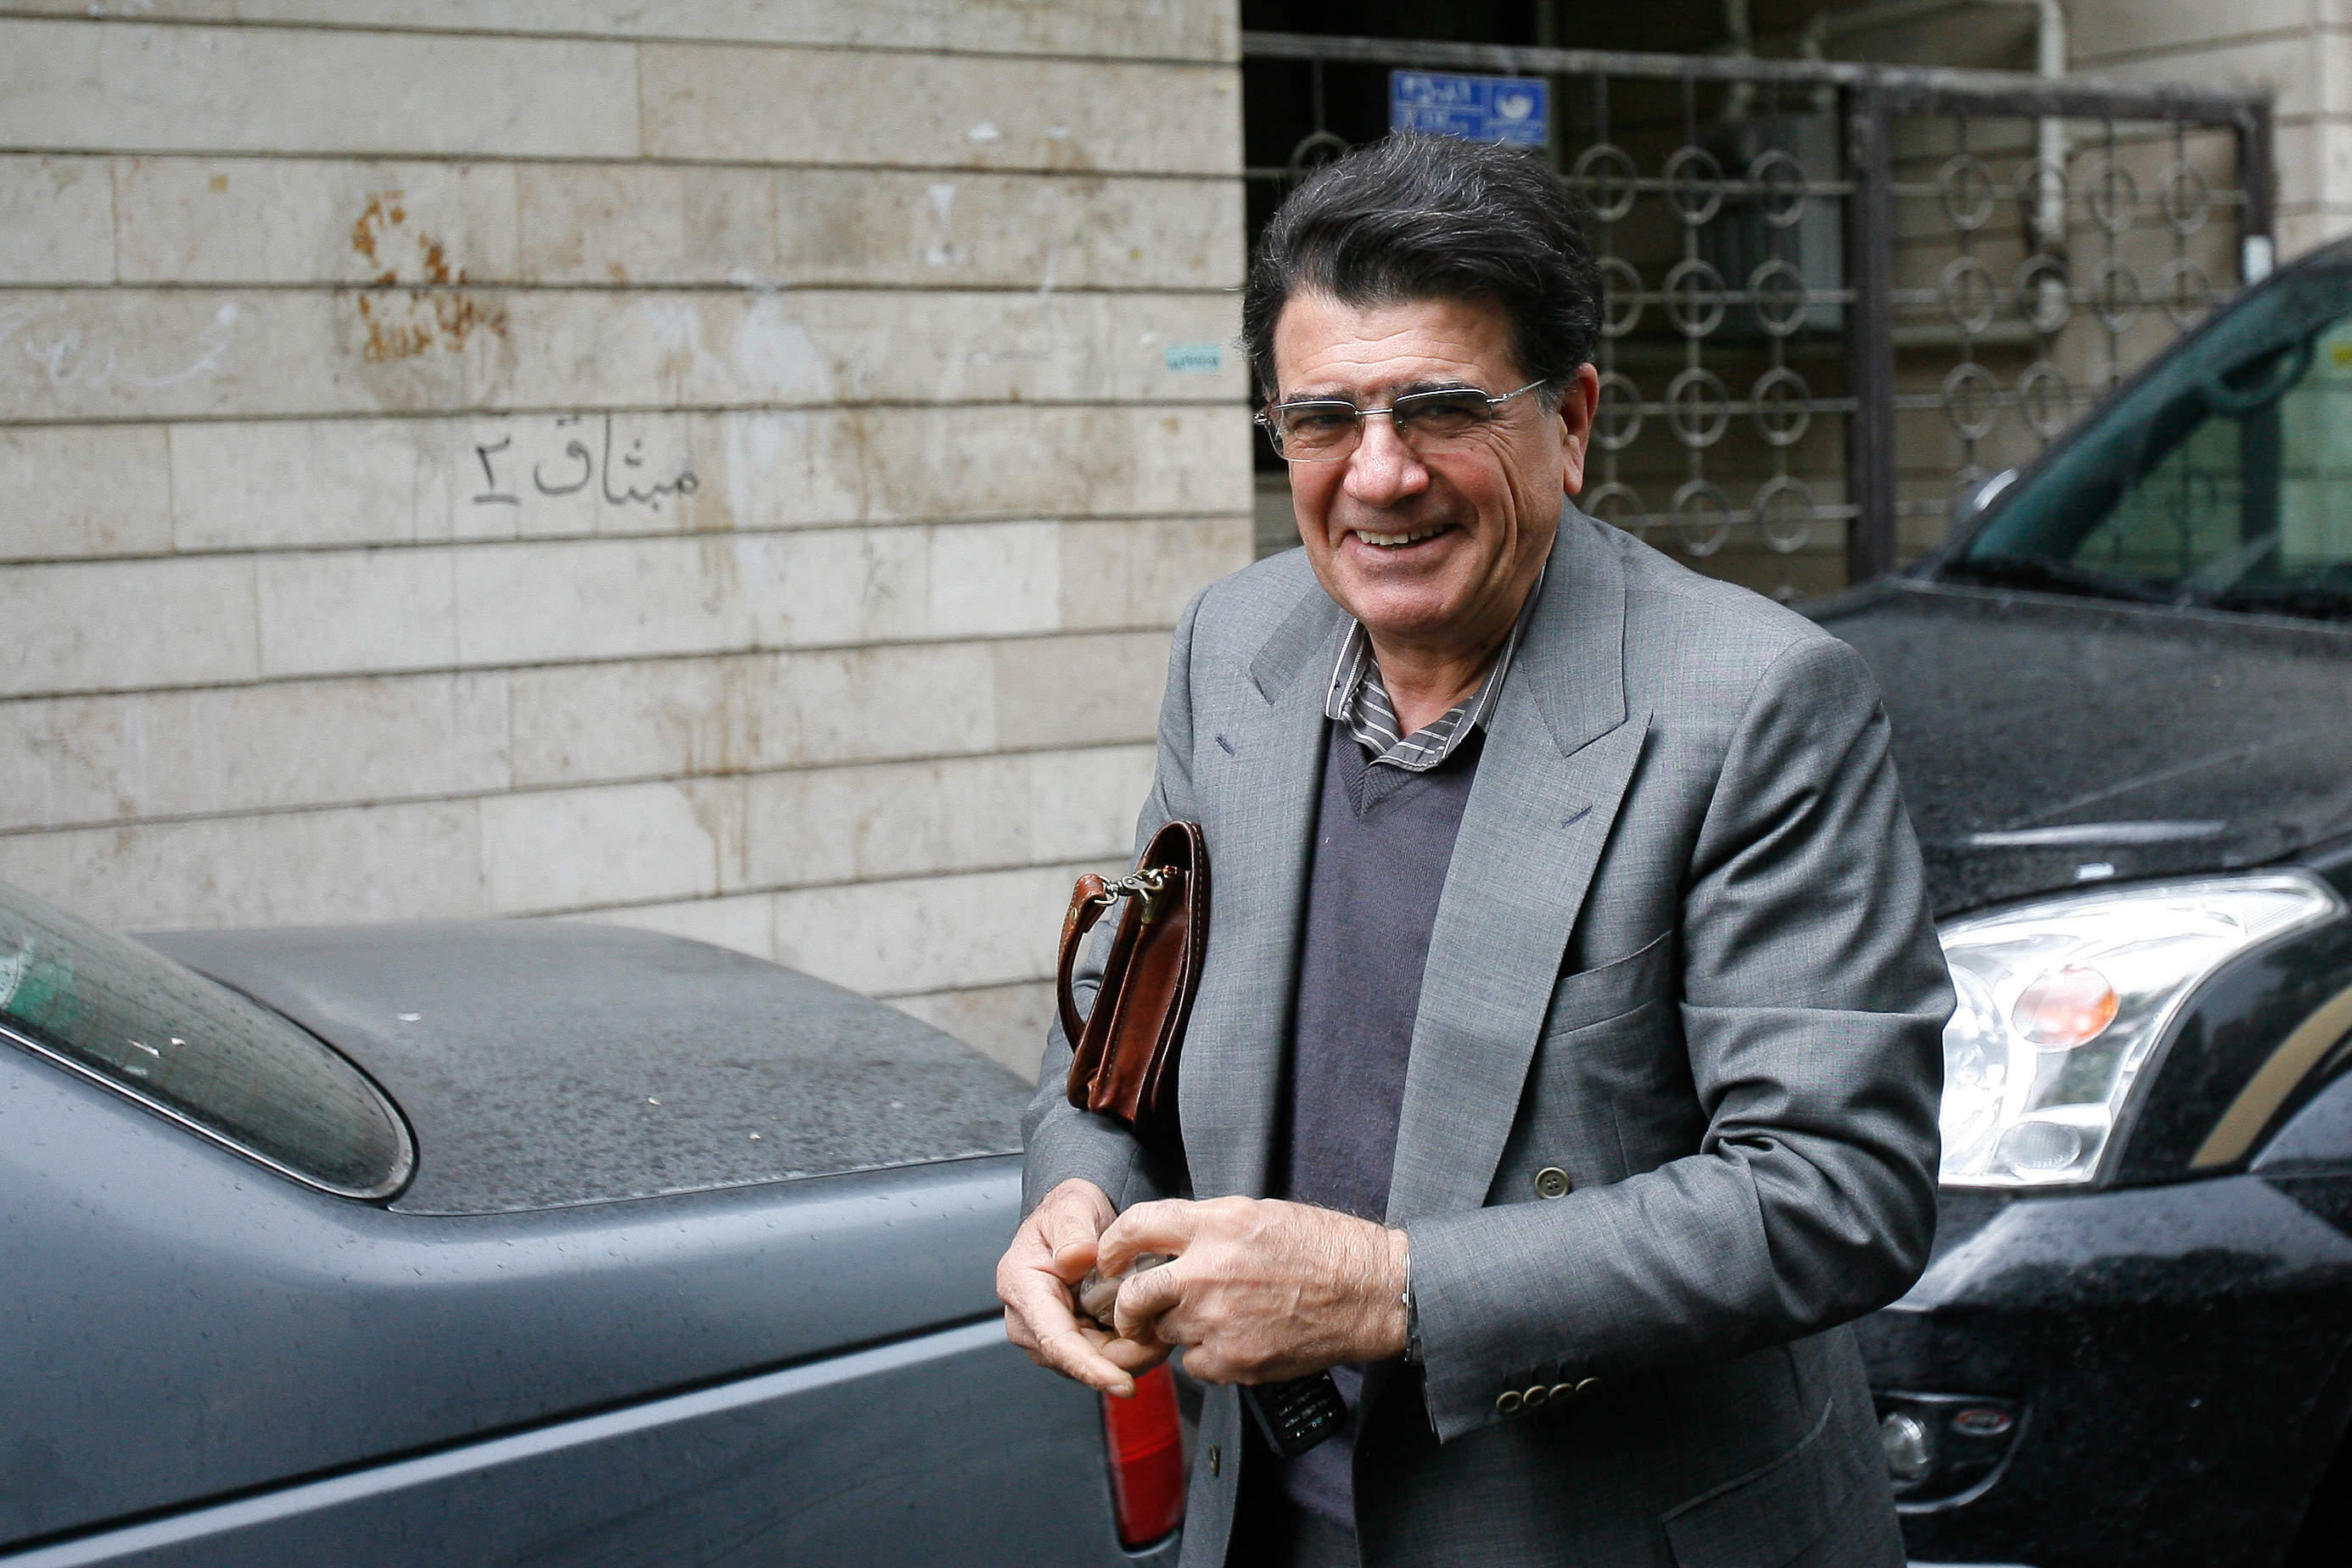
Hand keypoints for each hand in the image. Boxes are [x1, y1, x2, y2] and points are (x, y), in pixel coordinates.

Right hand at [997, 1179, 1170, 1396]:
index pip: (1055, 1340)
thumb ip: (1073, 1232)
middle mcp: (1027, 1319)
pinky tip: (1147, 1331)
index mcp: (1021, 1286)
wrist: (1074, 1219)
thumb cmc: (1070, 1212)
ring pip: (1090, 1363)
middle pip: (1076, 1360)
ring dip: (1126, 1356)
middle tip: (1163, 1343)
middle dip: (1121, 1361)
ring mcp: (1045, 1334)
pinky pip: (1098, 1357)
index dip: (1089, 1367)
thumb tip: (1076, 1258)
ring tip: (1160, 1332)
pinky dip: (1125, 1350)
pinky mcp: (1066, 1340)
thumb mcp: (1073, 1207)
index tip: (1121, 1383)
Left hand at [1095, 1196, 1408, 1383]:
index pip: (1135, 1228)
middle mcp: (1209, 1271)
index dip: (1111, 1247)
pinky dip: (1207, 1356)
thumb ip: (1205, 1227)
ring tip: (1215, 1318)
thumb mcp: (1258, 1214)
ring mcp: (1219, 1320)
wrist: (1371, 1292)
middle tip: (1132, 1313)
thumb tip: (1162, 1244)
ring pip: (1166, 1333)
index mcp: (1216, 1224)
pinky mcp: (1235, 1360)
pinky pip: (1196, 1363)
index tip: (1109, 1260)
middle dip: (1126, 1308)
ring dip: (1177, 1329)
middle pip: (1134, 1295)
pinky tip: (1237, 1340)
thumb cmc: (1322, 1247)